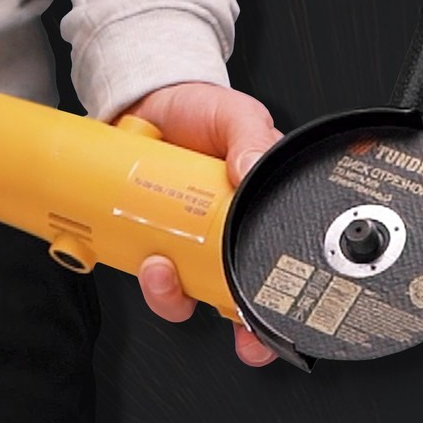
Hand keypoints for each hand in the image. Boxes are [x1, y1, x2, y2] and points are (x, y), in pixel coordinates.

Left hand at [119, 82, 282, 366]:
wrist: (149, 102)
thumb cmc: (201, 109)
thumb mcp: (235, 115)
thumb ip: (250, 136)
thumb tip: (250, 170)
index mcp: (258, 208)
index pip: (279, 263)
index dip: (275, 302)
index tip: (265, 320)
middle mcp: (227, 231)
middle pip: (235, 293)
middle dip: (229, 316)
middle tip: (219, 306)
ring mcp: (187, 238)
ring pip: (188, 291)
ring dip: (173, 293)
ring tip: (161, 266)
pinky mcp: (152, 234)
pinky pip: (150, 272)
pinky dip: (145, 277)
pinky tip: (143, 256)